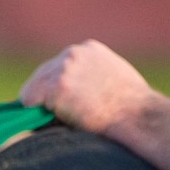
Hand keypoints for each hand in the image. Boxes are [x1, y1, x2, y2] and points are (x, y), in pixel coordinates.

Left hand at [20, 41, 158, 134]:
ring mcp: (64, 69)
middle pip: (40, 76)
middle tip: (60, 116)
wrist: (140, 117)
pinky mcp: (57, 86)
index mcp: (88, 49)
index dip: (55, 88)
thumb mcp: (113, 78)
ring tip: (66, 119)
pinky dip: (37, 115)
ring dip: (42, 107)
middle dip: (45, 96)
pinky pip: (29, 102)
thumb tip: (72, 91)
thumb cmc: (133, 107)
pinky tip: (59, 121)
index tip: (64, 103)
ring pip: (32, 90)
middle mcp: (73, 53)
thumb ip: (91, 76)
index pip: (56, 67)